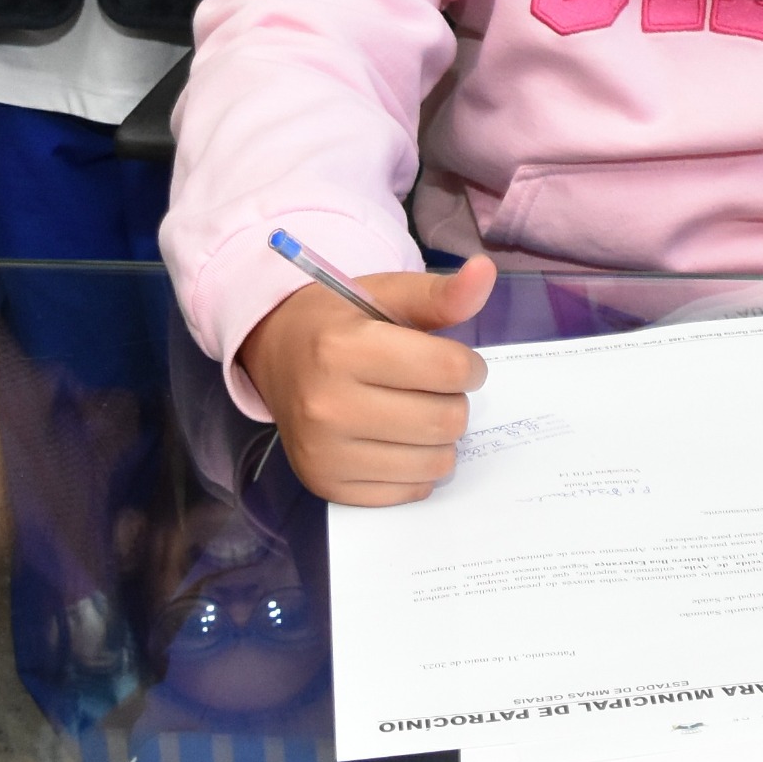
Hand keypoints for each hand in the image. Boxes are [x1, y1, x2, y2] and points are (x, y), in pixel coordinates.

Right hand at [239, 256, 497, 504]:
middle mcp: (327, 405)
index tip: (458, 363)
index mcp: (343, 348)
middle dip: (455, 402)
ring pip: (434, 462)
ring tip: (417, 413)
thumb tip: (485, 270)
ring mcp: (323, 452)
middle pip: (446, 420)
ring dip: (440, 439)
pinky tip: (397, 441)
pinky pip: (409, 491)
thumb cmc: (339, 320)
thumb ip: (441, 293)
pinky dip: (417, 469)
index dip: (470, 366)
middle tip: (433, 389)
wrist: (277, 354)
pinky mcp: (326, 486)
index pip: (449, 370)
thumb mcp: (387, 294)